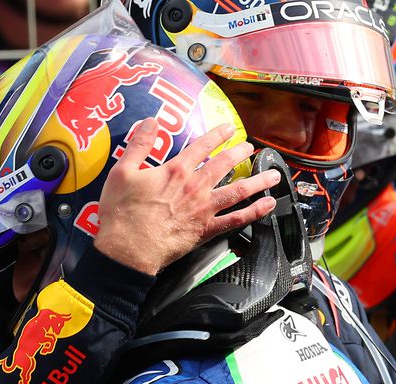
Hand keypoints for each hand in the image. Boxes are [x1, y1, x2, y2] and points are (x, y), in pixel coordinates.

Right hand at [94, 118, 279, 274]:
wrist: (129, 249)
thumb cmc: (122, 212)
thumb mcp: (122, 171)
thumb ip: (139, 145)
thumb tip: (150, 122)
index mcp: (175, 170)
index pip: (201, 146)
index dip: (217, 135)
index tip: (229, 128)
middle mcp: (195, 186)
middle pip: (224, 165)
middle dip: (239, 154)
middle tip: (250, 148)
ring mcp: (204, 209)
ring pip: (237, 191)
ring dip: (257, 181)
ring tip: (273, 175)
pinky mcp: (206, 230)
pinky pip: (236, 220)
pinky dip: (254, 212)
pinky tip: (267, 206)